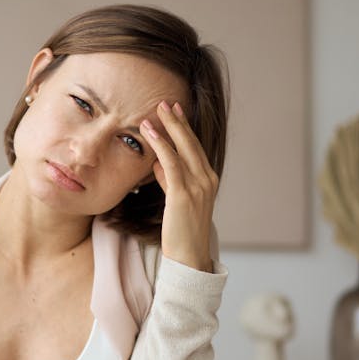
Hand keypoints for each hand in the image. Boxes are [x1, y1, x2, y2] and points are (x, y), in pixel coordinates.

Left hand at [140, 101, 218, 271]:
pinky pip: (170, 163)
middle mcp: (208, 180)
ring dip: (167, 128)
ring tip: (153, 112)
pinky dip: (160, 145)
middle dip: (177, 121)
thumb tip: (158, 164)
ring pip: (181, 149)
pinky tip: (149, 132)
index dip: (184, 128)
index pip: (195, 148)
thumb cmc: (180, 232)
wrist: (188, 257)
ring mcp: (198, 187)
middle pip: (191, 143)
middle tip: (165, 102)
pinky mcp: (183, 195)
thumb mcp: (176, 201)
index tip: (175, 111)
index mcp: (209, 180)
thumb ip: (170, 181)